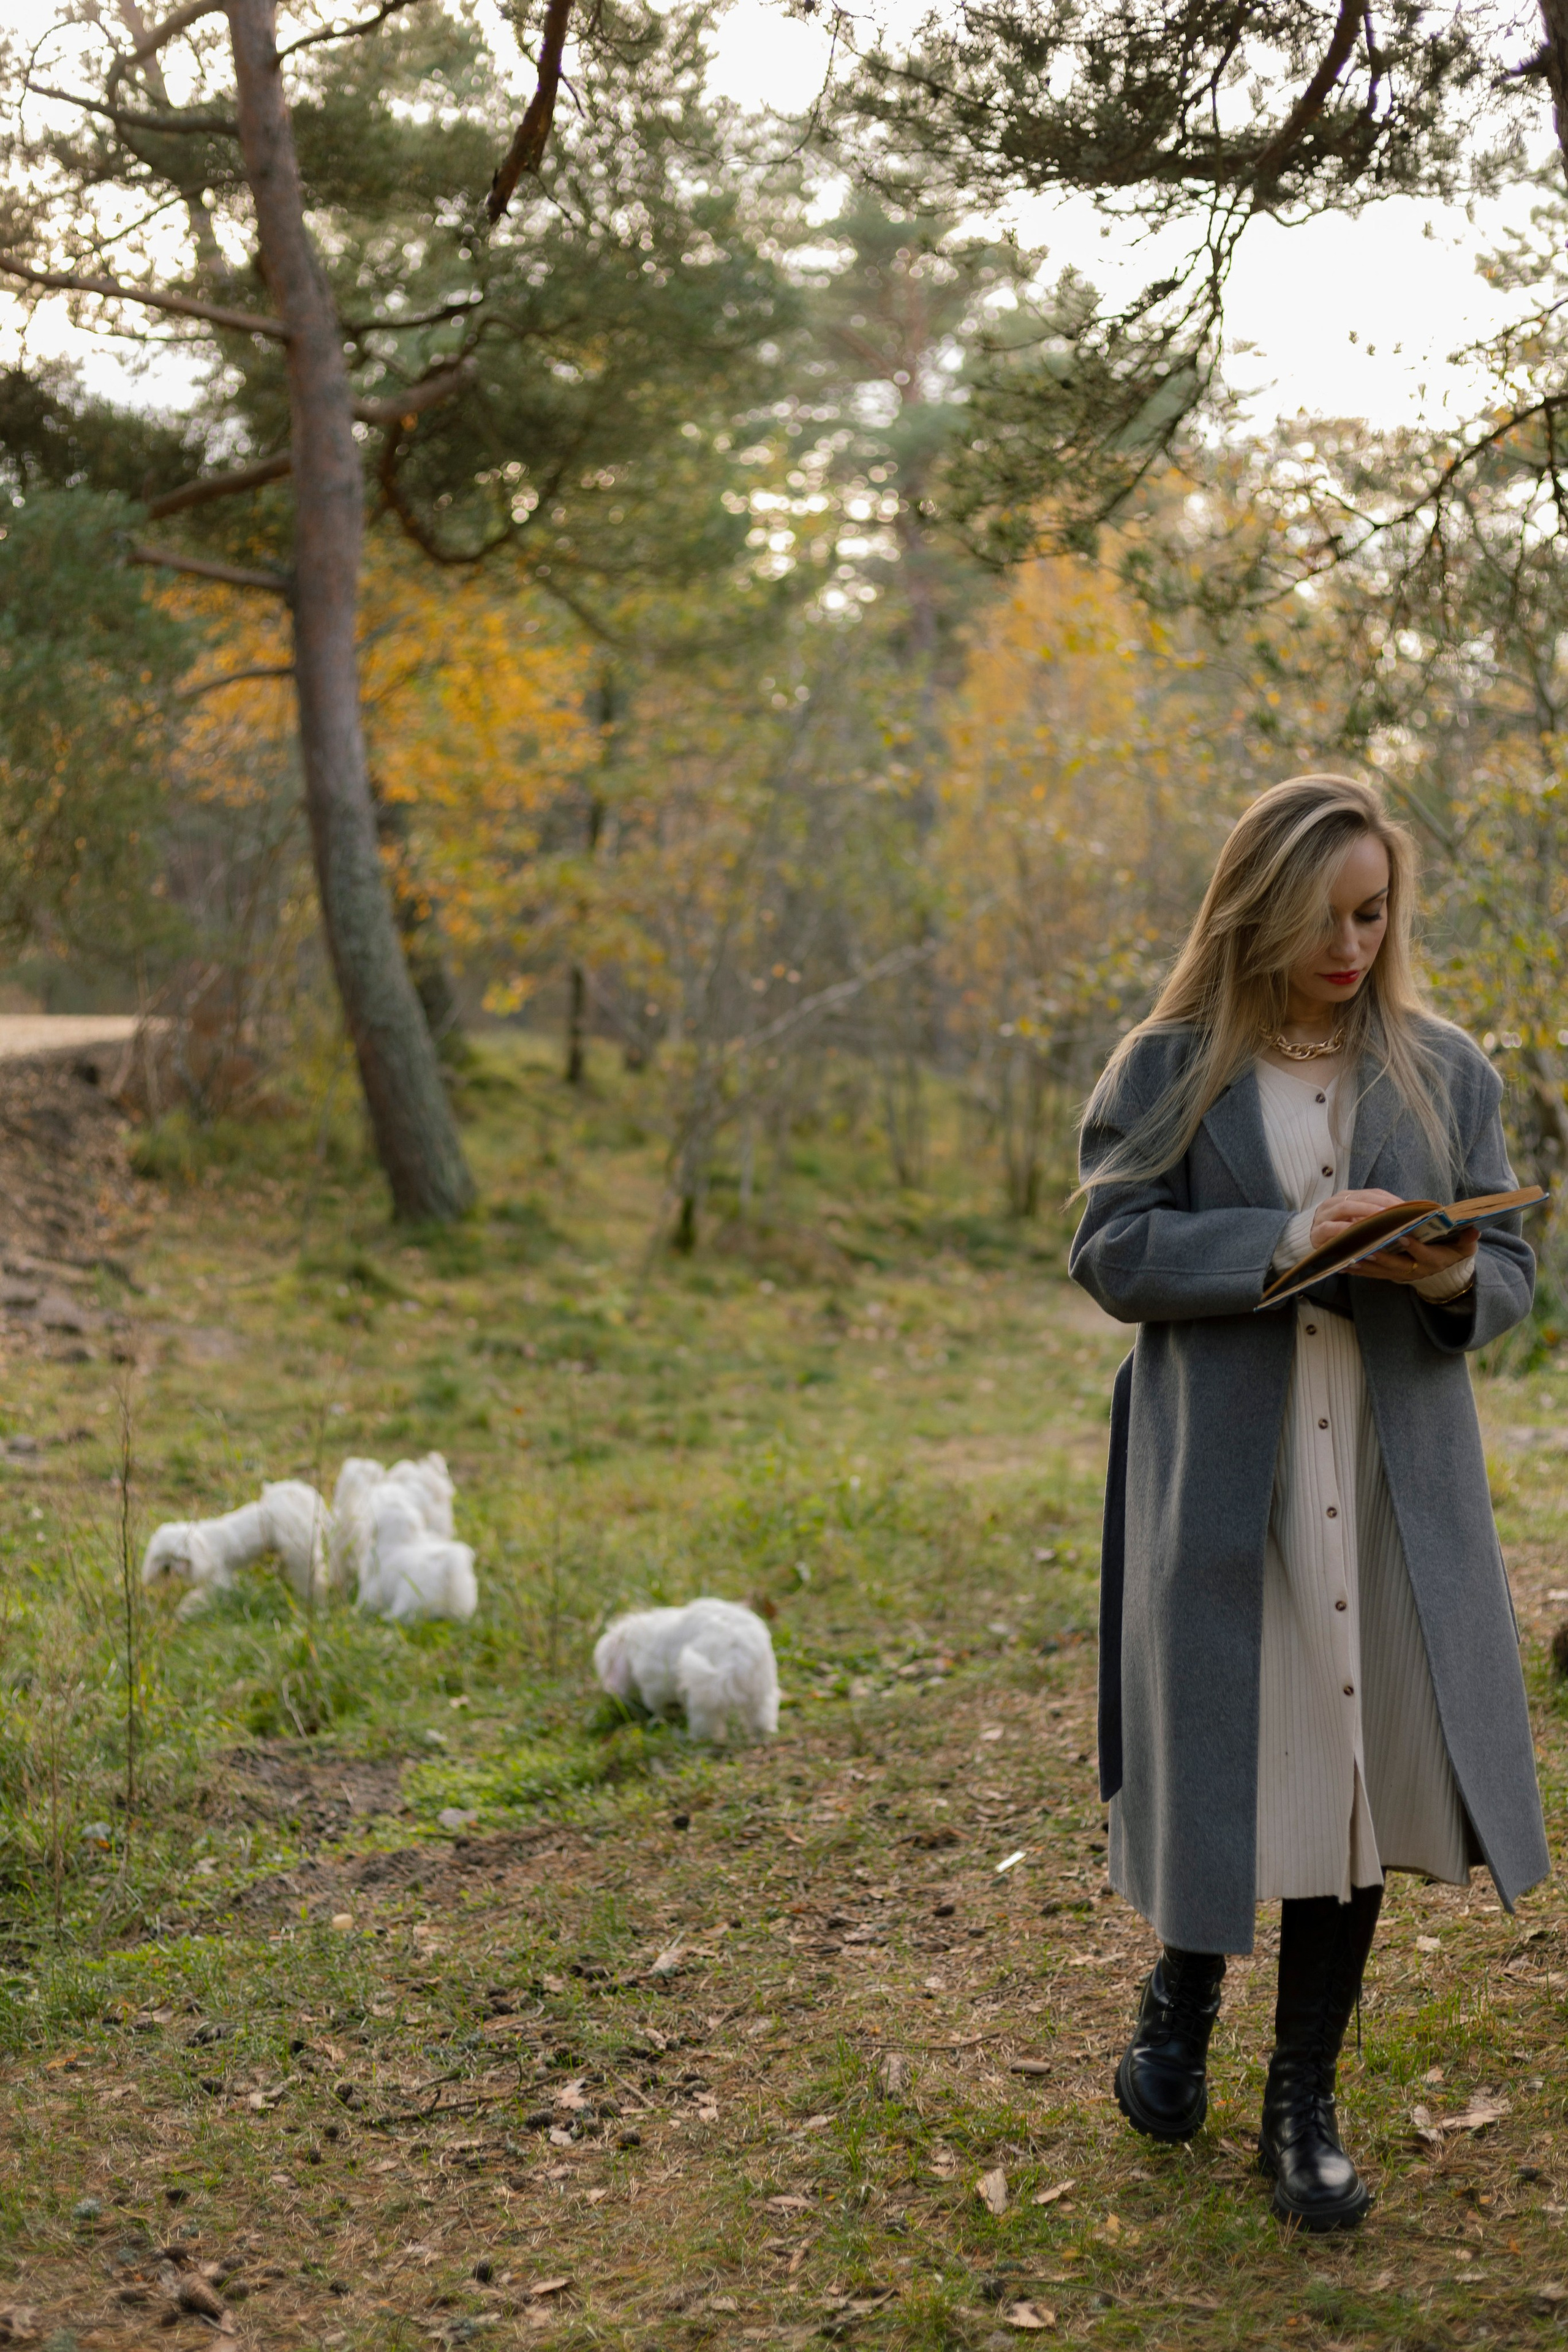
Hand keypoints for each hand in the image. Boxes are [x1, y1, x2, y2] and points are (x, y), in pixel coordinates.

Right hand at [1307, 1189, 1403, 1248]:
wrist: (1305, 1240)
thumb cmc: (1337, 1231)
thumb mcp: (1354, 1221)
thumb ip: (1371, 1217)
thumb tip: (1399, 1218)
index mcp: (1346, 1196)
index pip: (1372, 1193)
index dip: (1389, 1198)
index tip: (1405, 1207)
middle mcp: (1335, 1202)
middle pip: (1361, 1197)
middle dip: (1380, 1203)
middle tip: (1397, 1212)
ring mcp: (1324, 1215)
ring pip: (1346, 1207)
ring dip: (1365, 1211)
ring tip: (1381, 1218)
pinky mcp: (1318, 1231)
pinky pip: (1331, 1227)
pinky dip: (1345, 1229)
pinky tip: (1358, 1233)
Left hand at [1355, 1226, 1477, 1285]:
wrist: (1445, 1273)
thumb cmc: (1454, 1254)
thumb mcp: (1465, 1248)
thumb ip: (1468, 1240)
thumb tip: (1474, 1230)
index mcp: (1433, 1260)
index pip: (1424, 1255)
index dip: (1415, 1247)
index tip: (1404, 1236)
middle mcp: (1415, 1269)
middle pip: (1397, 1265)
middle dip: (1382, 1258)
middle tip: (1367, 1249)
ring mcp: (1400, 1274)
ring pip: (1380, 1271)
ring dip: (1365, 1265)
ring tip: (1349, 1257)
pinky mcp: (1389, 1275)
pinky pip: (1372, 1274)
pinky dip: (1359, 1270)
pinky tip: (1343, 1264)